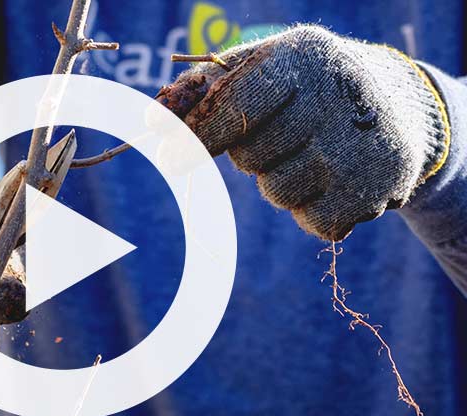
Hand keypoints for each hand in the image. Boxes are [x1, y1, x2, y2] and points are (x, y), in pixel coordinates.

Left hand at [160, 25, 448, 239]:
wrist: (397, 109)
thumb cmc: (304, 88)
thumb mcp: (259, 69)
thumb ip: (203, 89)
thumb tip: (153, 119)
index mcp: (303, 58)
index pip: (236, 103)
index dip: (198, 134)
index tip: (169, 156)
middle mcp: (338, 97)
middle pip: (251, 156)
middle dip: (250, 155)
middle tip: (279, 137)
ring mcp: (362, 146)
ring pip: (278, 193)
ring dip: (280, 182)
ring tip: (312, 154)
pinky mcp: (380, 189)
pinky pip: (314, 222)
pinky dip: (313, 210)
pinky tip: (335, 180)